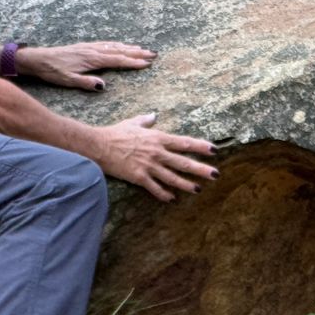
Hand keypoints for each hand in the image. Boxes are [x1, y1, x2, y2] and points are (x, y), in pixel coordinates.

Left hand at [23, 41, 153, 90]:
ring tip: (143, 49)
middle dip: (137, 53)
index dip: (133, 62)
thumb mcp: (68, 80)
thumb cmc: (52, 71)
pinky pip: (106, 44)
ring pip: (114, 46)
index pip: (117, 60)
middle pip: (120, 50)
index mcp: (92, 59)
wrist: (38, 59)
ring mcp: (90, 47)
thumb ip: (86, 82)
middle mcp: (93, 50)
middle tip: (153, 54)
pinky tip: (121, 45)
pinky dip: (117, 44)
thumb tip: (104, 85)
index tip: (147, 63)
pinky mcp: (85, 47)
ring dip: (130, 47)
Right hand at [95, 114, 217, 201]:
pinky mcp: (139, 177)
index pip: (184, 143)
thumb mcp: (133, 122)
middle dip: (201, 169)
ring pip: (172, 177)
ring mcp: (149, 166)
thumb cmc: (115, 133)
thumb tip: (153, 115)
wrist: (98, 146)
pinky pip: (155, 188)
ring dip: (186, 184)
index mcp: (157, 138)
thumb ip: (146, 121)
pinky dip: (164, 194)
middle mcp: (157, 153)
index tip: (214, 150)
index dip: (200, 146)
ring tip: (198, 189)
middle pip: (183, 162)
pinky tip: (172, 199)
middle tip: (216, 174)